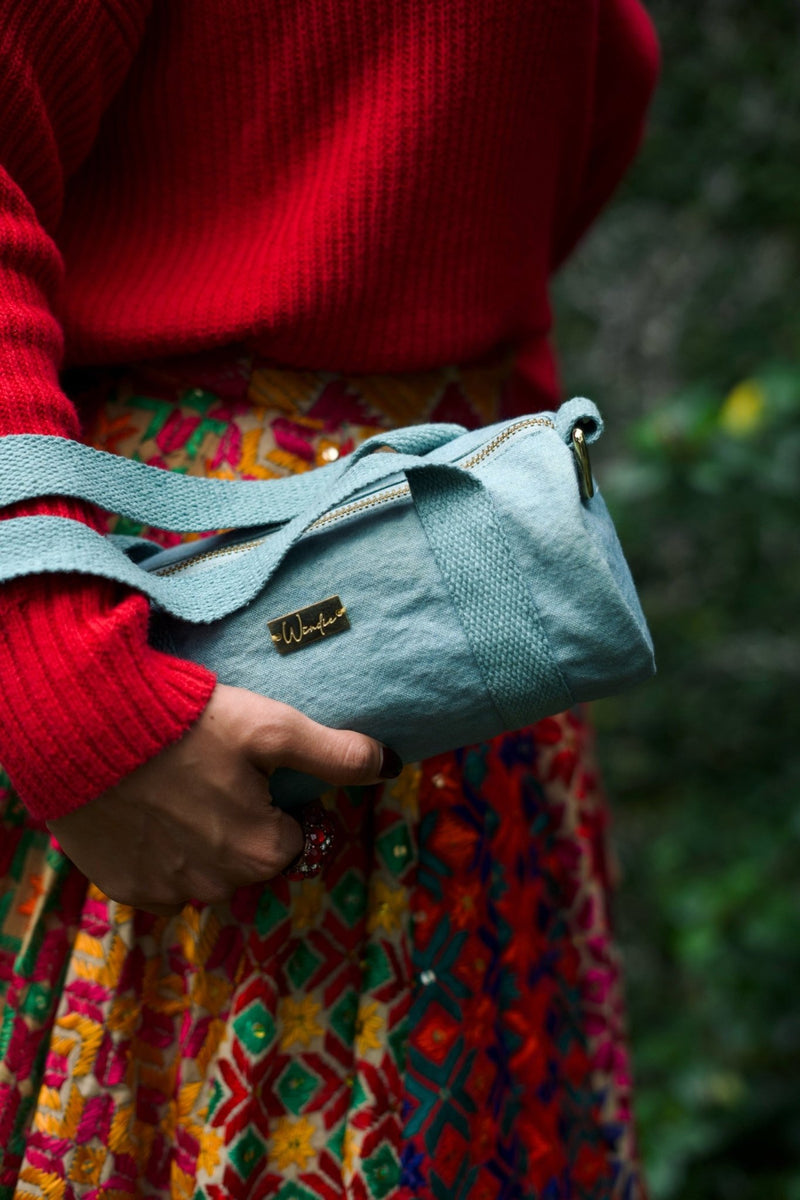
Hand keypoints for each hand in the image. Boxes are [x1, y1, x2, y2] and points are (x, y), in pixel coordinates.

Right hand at [47, 683, 399, 914]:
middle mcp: (218, 887)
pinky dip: (159, 851)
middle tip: (214, 772)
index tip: (255, 770)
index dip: (281, 802)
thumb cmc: (187, 723)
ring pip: (205, 871)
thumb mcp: (272, 727)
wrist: (85, 728)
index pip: (296, 838)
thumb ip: (336, 753)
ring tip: (178, 785)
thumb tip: (390, 766)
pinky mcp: (123, 888)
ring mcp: (167, 892)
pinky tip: (147, 809)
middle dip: (243, 824)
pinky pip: (159, 878)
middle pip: (251, 858)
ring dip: (201, 840)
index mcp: (263, 853)